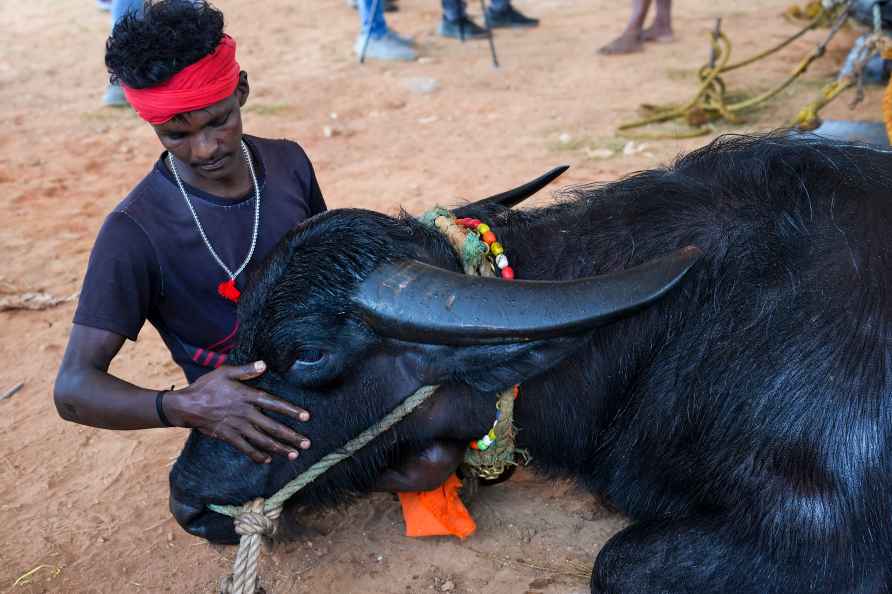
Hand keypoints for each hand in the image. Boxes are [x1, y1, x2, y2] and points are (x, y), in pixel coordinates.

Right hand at [164, 360, 310, 463]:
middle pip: (272, 427)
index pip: (274, 404)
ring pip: (262, 440)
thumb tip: (264, 364)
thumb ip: (246, 370)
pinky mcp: (228, 436)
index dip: (291, 410)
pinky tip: (268, 459)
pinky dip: (257, 454)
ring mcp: (237, 427)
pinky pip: (245, 448)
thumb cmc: (206, 386)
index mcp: (247, 396)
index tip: (306, 417)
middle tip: (307, 444)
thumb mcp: (225, 372)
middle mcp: (245, 413)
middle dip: (291, 436)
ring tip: (294, 455)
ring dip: (279, 448)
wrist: (186, 406)